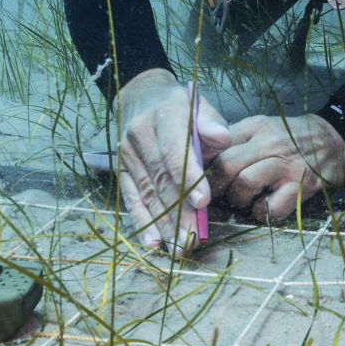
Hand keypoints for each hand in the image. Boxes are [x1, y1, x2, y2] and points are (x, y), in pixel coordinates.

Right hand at [113, 69, 232, 253]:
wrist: (139, 98)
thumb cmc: (178, 106)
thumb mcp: (198, 104)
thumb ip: (211, 122)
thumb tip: (223, 138)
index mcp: (164, 116)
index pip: (175, 151)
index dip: (188, 178)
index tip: (203, 202)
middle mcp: (140, 136)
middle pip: (161, 180)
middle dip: (178, 213)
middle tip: (193, 239)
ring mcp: (127, 155)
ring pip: (147, 194)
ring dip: (163, 224)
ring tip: (179, 248)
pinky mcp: (121, 170)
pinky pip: (131, 198)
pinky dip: (142, 222)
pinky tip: (153, 242)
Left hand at [206, 114, 344, 221]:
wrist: (337, 140)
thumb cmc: (293, 137)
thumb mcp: (264, 127)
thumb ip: (236, 139)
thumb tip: (204, 161)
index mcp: (256, 127)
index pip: (217, 144)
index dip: (203, 165)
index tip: (200, 178)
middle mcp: (270, 143)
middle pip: (226, 165)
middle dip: (216, 187)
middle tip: (216, 196)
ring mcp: (287, 165)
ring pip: (245, 183)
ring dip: (237, 200)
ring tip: (242, 202)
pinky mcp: (302, 186)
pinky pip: (271, 207)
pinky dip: (261, 214)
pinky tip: (263, 209)